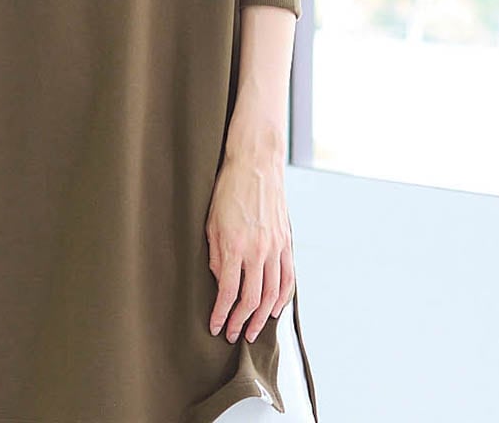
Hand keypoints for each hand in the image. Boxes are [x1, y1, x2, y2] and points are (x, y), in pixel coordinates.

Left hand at [204, 152, 294, 343]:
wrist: (255, 164)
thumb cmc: (228, 190)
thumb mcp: (210, 222)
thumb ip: (214, 254)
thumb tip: (219, 280)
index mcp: (233, 246)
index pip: (227, 292)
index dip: (221, 314)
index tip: (215, 327)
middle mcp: (257, 251)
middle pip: (251, 299)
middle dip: (240, 322)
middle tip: (232, 335)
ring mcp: (275, 248)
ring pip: (271, 294)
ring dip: (261, 317)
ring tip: (252, 331)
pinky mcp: (286, 243)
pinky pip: (288, 278)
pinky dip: (282, 298)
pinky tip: (274, 310)